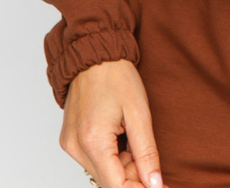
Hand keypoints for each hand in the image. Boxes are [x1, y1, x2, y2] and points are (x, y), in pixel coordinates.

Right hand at [59, 59, 168, 187]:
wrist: (95, 55)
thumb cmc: (117, 77)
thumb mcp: (139, 113)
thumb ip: (147, 152)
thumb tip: (155, 183)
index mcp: (92, 141)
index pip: (116, 186)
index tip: (159, 186)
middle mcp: (75, 147)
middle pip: (108, 181)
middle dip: (133, 176)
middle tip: (150, 158)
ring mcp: (70, 145)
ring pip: (101, 172)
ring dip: (122, 166)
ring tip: (133, 139)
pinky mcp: (70, 140)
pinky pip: (93, 160)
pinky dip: (110, 157)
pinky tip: (121, 139)